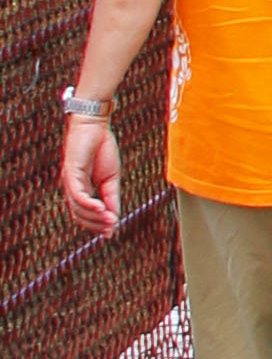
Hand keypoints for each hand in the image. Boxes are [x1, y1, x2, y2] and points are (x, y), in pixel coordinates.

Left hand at [58, 99, 120, 236]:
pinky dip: (89, 204)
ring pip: (77, 208)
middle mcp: (72, 188)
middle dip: (96, 225)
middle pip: (79, 216)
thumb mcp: (111, 178)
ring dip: (95, 217)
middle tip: (111, 228)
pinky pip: (77, 195)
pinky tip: (101, 208)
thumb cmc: (102, 148)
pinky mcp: (70, 173)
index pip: (84, 214)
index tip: (110, 233)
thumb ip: (112, 197)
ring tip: (111, 220)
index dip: (97, 225)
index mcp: (81, 190)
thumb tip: (115, 216)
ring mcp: (69, 181)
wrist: (95, 125)